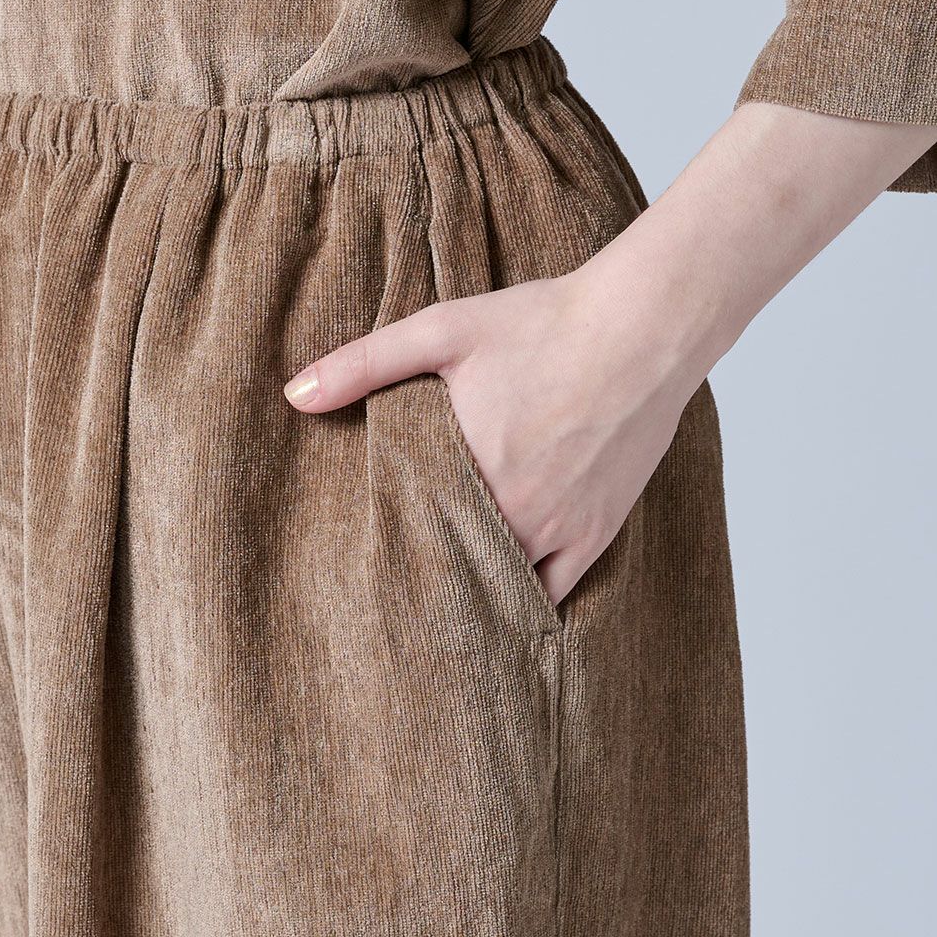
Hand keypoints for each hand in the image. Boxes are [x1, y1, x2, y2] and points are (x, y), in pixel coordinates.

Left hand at [282, 260, 708, 604]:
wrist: (644, 327)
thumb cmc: (543, 323)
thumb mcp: (443, 330)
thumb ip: (363, 364)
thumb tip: (293, 395)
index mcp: (466, 470)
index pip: (404, 538)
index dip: (378, 557)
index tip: (354, 572)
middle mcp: (513, 514)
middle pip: (449, 571)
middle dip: (419, 583)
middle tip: (386, 604)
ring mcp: (559, 530)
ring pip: (500, 590)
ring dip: (468, 596)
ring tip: (436, 612)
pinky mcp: (598, 533)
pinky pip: (556, 594)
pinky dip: (525, 605)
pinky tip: (501, 612)